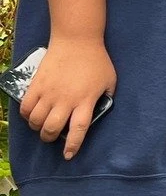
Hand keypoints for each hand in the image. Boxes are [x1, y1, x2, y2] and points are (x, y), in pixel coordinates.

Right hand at [20, 38, 116, 159]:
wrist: (77, 40)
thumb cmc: (96, 60)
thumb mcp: (110, 81)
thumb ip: (105, 97)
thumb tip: (101, 110)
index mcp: (85, 100)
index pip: (78, 129)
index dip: (72, 145)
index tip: (68, 155)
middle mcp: (65, 100)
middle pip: (52, 128)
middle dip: (50, 138)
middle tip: (51, 137)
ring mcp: (49, 92)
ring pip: (36, 121)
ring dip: (37, 128)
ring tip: (41, 126)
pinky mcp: (36, 85)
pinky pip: (25, 107)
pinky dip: (26, 116)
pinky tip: (31, 115)